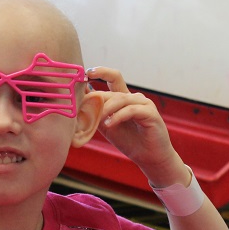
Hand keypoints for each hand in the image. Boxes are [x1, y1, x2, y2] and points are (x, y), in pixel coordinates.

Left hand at [86, 67, 181, 182]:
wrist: (149, 157)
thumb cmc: (129, 141)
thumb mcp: (106, 126)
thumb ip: (95, 113)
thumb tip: (78, 102)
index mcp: (123, 98)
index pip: (112, 78)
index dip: (100, 72)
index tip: (87, 72)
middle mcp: (134, 97)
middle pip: (113, 90)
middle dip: (97, 99)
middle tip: (84, 108)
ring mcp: (144, 103)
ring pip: (121, 98)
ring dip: (106, 109)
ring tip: (98, 120)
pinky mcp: (150, 113)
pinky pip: (131, 110)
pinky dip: (118, 116)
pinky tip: (109, 124)